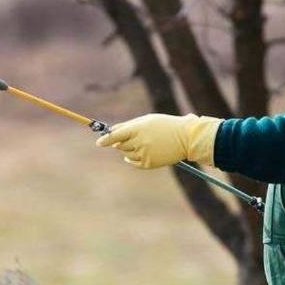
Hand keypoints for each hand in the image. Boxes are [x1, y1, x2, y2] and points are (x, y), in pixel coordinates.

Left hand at [96, 113, 222, 168]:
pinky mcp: (149, 163)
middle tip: (132, 138)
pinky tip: (139, 153)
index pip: (115, 135)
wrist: (185, 137)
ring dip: (129, 150)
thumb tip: (111, 133)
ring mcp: (144, 153)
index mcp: (138, 128)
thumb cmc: (164, 125)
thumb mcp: (146, 120)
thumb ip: (128, 126)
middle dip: (121, 142)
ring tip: (143, 143)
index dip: (105, 139)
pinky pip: (134, 163)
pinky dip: (133, 160)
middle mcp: (140, 142)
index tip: (99, 143)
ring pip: (126, 154)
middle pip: (119, 145)